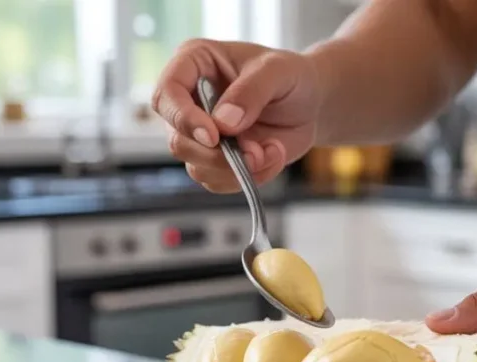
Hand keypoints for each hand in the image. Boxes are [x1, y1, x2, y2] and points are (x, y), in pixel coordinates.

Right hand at [151, 39, 322, 192]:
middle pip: (178, 141)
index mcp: (193, 65)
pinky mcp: (216, 160)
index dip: (183, 119)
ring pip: (197, 167)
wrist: (310, 103)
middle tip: (256, 152)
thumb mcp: (277, 71)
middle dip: (218, 155)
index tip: (214, 136)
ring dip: (237, 169)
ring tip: (273, 150)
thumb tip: (223, 123)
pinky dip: (249, 178)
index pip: (166, 95)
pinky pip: (219, 182)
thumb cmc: (290, 76)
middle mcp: (189, 102)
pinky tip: (272, 157)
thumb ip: (250, 92)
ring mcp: (200, 135)